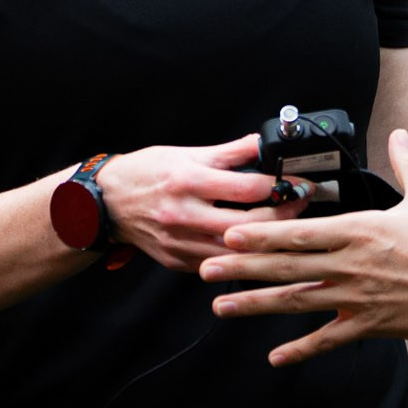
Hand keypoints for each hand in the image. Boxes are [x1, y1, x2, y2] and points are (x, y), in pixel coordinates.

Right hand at [92, 135, 301, 270]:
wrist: (106, 203)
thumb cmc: (145, 173)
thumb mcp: (185, 153)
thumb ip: (228, 153)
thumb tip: (261, 143)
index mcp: (189, 182)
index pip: (248, 189)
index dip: (281, 186)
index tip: (300, 183)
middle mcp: (185, 215)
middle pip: (250, 225)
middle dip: (284, 216)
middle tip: (301, 205)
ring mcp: (181, 243)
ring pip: (238, 253)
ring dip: (268, 243)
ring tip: (288, 230)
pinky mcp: (179, 262)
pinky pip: (219, 264)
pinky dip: (241, 258)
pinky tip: (258, 249)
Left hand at [201, 129, 407, 363]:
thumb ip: (406, 164)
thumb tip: (398, 134)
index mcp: (359, 230)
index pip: (299, 230)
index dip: (260, 232)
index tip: (228, 231)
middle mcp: (350, 264)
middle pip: (285, 266)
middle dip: (241, 267)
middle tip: (205, 269)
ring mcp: (356, 298)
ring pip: (295, 301)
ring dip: (255, 304)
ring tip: (221, 307)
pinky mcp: (369, 325)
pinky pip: (327, 339)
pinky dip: (300, 349)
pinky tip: (273, 358)